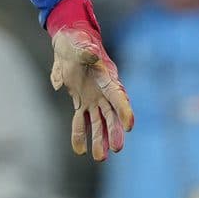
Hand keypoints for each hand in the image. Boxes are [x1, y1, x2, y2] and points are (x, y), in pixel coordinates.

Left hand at [47, 0, 132, 160]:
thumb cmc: (76, 40)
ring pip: (98, 122)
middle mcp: (102, 91)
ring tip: (99, 157)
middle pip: (110, 114)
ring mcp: (92, 98)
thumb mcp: (79, 42)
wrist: (68, 41)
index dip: (124, 110)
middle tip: (117, 149)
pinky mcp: (80, 101)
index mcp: (106, 77)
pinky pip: (81, 120)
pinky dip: (80, 134)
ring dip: (99, 139)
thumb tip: (91, 52)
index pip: (118, 96)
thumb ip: (86, 49)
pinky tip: (80, 150)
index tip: (130, 125)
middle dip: (114, 131)